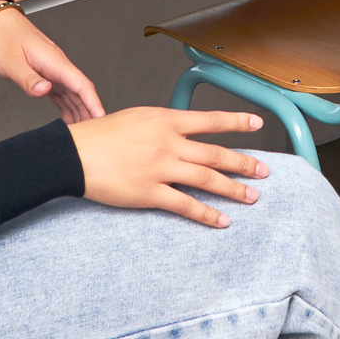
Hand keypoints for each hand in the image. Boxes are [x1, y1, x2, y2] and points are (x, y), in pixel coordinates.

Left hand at [0, 7, 104, 122]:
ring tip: (84, 132)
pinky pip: (62, 93)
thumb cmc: (2, 38)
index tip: (102, 119)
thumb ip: (29, 79)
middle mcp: (58, 66)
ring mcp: (53, 70)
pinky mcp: (45, 74)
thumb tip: (45, 92)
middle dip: (90, 112)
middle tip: (95, 134)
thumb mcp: (11, 62)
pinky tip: (69, 120)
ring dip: (80, 112)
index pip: (81, 85)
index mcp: (54, 61)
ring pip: (73, 94)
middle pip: (82, 92)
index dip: (93, 103)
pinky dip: (67, 107)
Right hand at [69, 107, 270, 227]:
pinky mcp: (150, 193)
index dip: (236, 122)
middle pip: (216, 154)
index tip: (257, 124)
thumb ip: (164, 124)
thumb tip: (185, 132)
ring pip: (208, 179)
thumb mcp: (137, 117)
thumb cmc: (100, 135)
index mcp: (165, 120)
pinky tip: (222, 221)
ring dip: (234, 189)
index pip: (209, 120)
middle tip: (265, 170)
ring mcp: (161, 168)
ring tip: (252, 196)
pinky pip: (186, 205)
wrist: (74, 154)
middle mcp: (168, 143)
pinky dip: (207, 214)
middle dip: (244, 163)